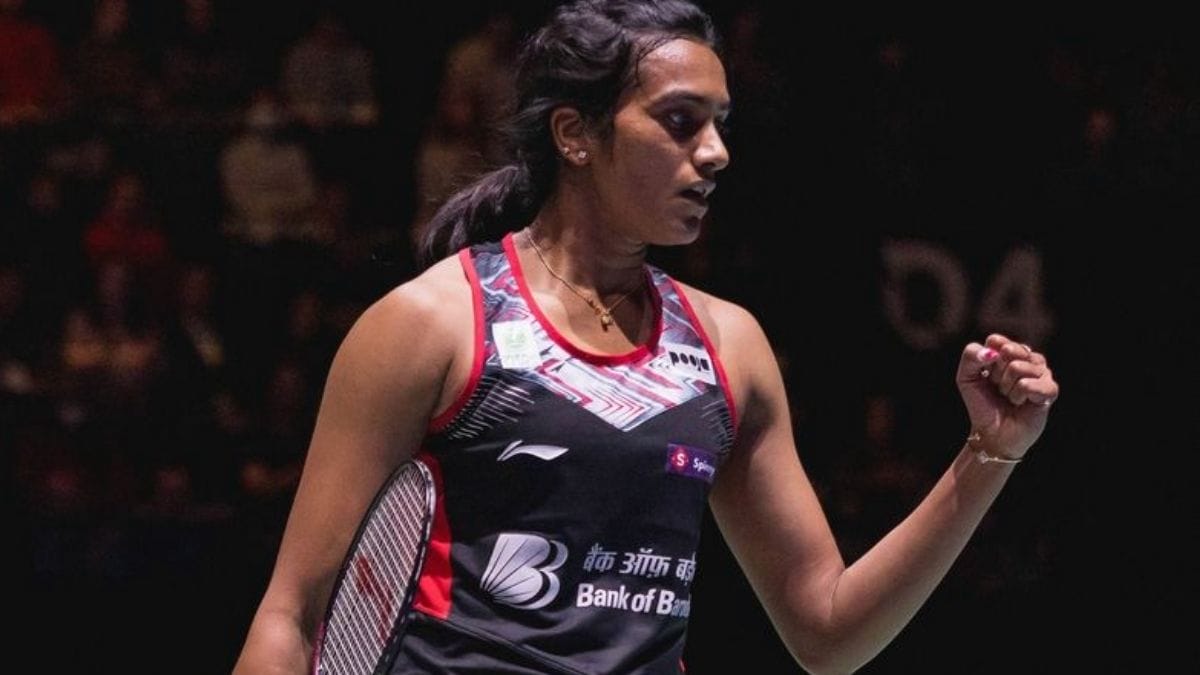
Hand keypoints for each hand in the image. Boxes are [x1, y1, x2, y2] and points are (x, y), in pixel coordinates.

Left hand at [956, 334, 1059, 459]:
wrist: (993, 434)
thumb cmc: (982, 404)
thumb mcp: (966, 377)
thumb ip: (971, 356)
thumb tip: (991, 351)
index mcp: (1010, 352)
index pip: (996, 340)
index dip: (986, 361)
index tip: (986, 376)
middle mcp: (1028, 358)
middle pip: (1008, 351)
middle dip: (997, 374)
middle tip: (999, 389)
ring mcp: (1042, 372)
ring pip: (1018, 367)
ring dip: (1007, 388)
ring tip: (1010, 398)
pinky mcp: (1050, 389)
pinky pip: (1028, 384)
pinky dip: (1018, 396)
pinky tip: (1021, 403)